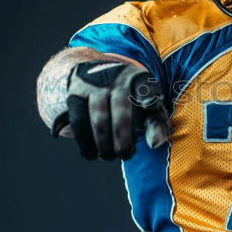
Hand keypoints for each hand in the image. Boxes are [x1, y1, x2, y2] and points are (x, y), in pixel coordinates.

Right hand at [52, 60, 170, 159]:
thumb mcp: (148, 107)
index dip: (149, 96)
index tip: (150, 105)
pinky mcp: (75, 91)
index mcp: (139, 79)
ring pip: (98, 119)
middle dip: (123, 140)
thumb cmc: (132, 100)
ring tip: (108, 156)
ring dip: (103, 143)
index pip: (146, 87)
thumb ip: (156, 125)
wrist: (101, 75)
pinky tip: (90, 153)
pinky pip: (78, 120)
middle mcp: (116, 77)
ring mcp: (95, 83)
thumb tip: (154, 144)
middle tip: (124, 155)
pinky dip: (84, 140)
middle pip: (121, 112)